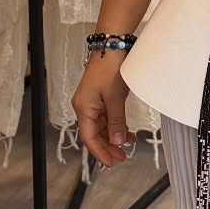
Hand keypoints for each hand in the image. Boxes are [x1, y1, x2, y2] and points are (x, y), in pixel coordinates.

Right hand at [72, 52, 132, 167]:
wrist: (112, 46)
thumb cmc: (109, 67)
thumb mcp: (115, 98)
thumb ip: (116, 121)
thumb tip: (117, 141)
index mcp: (83, 107)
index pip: (89, 137)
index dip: (100, 151)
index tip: (111, 162)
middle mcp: (85, 106)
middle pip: (94, 134)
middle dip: (107, 147)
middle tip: (121, 157)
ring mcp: (92, 102)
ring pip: (101, 127)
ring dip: (112, 137)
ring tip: (126, 147)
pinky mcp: (101, 97)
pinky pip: (106, 118)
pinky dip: (115, 126)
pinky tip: (125, 132)